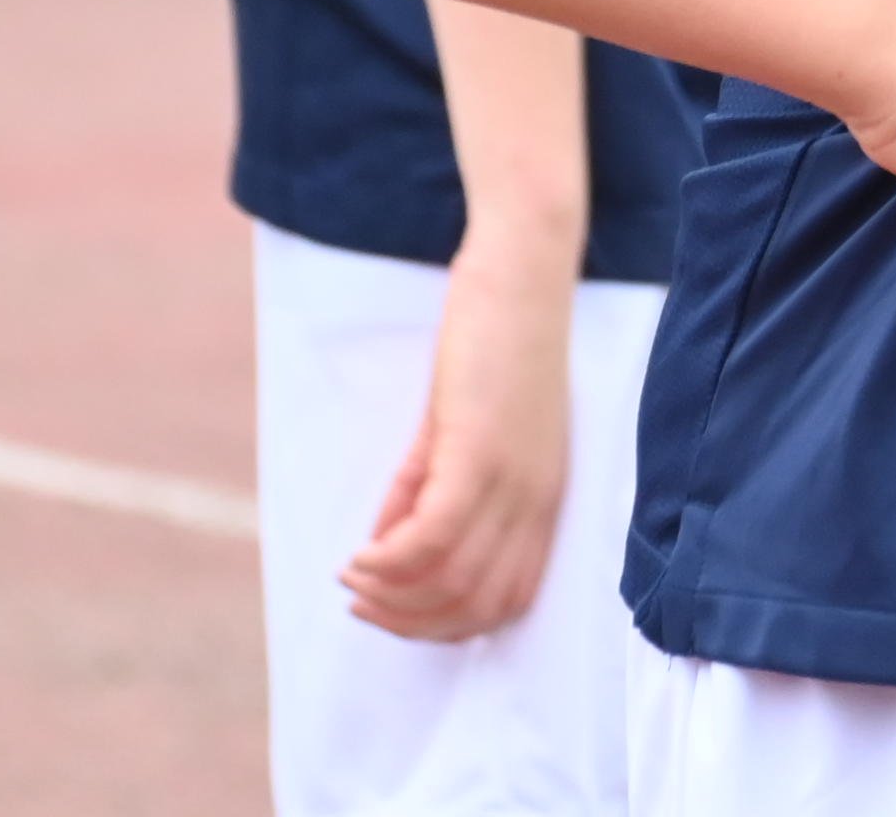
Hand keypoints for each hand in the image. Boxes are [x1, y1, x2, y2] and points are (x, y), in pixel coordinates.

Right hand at [342, 246, 574, 640]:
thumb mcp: (465, 429)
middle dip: (413, 622)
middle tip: (362, 608)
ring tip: (352, 580)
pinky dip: (389, 560)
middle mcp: (535, 501)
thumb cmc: (499, 341)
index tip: (397, 615)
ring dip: (392, 595)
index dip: (448, 627)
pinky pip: (431, 535)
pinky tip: (358, 556)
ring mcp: (511, 479)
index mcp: (543, 500)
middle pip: (478, 604)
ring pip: (452, 579)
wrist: (523, 270)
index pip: (507, 601)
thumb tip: (387, 548)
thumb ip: (429, 488)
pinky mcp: (479, 450)